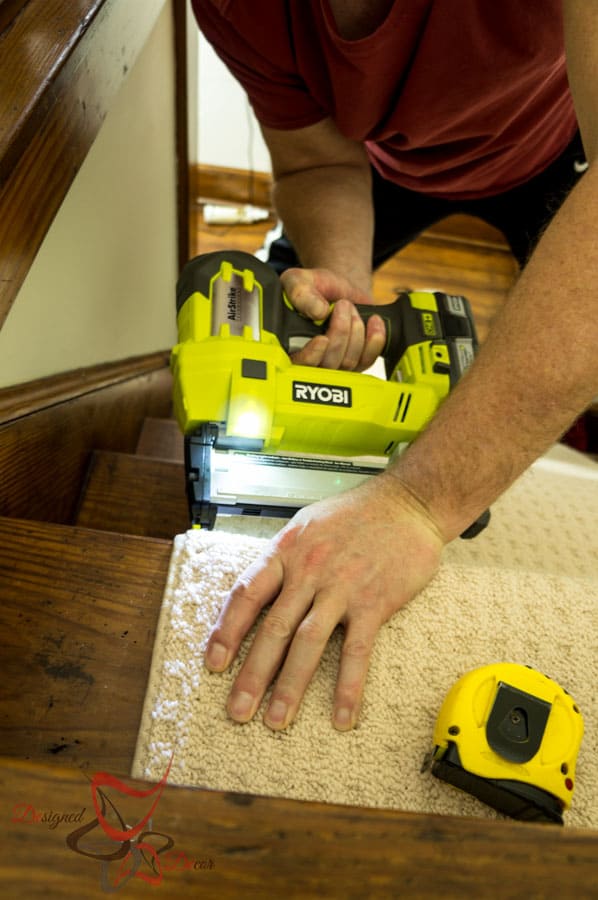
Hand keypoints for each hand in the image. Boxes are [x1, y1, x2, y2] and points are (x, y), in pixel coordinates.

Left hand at [204, 474, 444, 730]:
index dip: (227, 630)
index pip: (247, 593)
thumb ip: (283, 559)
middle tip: (238, 710)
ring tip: (277, 720)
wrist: (408, 502)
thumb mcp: (306, 524)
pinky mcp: (374, 602)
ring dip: (290, 686)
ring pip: (308, 643)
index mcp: (287, 550)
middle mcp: (309, 569)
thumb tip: (258, 592)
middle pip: (273, 628)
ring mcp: (342, 587)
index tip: (213, 663)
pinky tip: (341, 716)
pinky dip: (348, 686)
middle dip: (252, 674)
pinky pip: (357, 651)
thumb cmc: (355, 513)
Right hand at [281, 267, 386, 370]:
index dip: (311, 357)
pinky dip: (374, 339)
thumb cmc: (316, 287)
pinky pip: (368, 359)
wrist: (340, 289)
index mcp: (290, 345)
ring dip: (355, 330)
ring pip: (348, 362)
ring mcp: (336, 365)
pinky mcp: (357, 362)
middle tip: (343, 304)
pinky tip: (373, 321)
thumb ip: (301, 293)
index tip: (323, 339)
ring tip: (351, 307)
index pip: (298, 365)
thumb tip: (318, 312)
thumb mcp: (300, 281)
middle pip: (328, 364)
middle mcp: (312, 360)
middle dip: (340, 332)